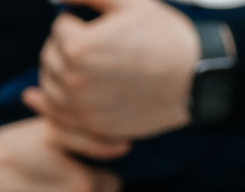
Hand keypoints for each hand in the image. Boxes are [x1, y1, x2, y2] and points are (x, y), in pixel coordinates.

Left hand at [24, 0, 201, 145]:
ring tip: (81, 65)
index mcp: (80, 47)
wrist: (195, 78)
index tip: (91, 23)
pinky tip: (69, 92)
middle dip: (63, 46)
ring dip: (59, 73)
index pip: (59, 28)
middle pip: (49, 58)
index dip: (74, 21)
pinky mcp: (93, 126)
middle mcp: (75, 81)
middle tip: (86, 42)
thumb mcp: (129, 2)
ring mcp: (83, 108)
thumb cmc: (165, 37)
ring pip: (49, 88)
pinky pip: (61, 116)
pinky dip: (59, 102)